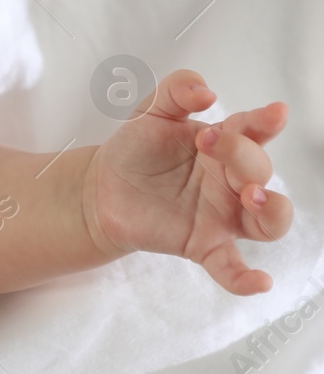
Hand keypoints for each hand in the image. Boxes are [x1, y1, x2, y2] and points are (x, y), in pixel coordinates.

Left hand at [83, 69, 292, 294]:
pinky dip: (246, 278)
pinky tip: (259, 282)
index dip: (264, 122)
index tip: (272, 114)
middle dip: (243, 156)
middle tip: (211, 142)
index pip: (254, 132)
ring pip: (269, 221)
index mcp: (224, 145)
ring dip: (272, 210)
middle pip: (259, 171)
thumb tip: (205, 90)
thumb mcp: (150, 110)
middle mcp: (231, 181)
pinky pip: (231, 267)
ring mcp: (222, 215)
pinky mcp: (203, 245)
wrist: (101, 186)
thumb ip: (175, 91)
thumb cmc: (137, 148)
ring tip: (253, 196)